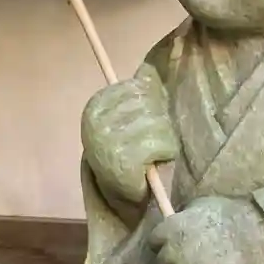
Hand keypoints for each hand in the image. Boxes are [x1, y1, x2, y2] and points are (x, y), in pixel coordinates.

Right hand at [81, 71, 176, 207]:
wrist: (122, 194)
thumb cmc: (130, 152)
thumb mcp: (129, 118)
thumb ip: (137, 94)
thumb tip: (149, 69)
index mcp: (96, 105)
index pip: (138, 87)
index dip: (152, 102)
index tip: (148, 120)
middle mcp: (97, 121)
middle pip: (149, 103)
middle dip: (159, 122)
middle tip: (151, 142)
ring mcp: (109, 141)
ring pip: (158, 122)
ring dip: (165, 139)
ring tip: (154, 153)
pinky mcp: (124, 161)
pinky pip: (162, 143)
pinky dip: (166, 152)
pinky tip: (155, 163)